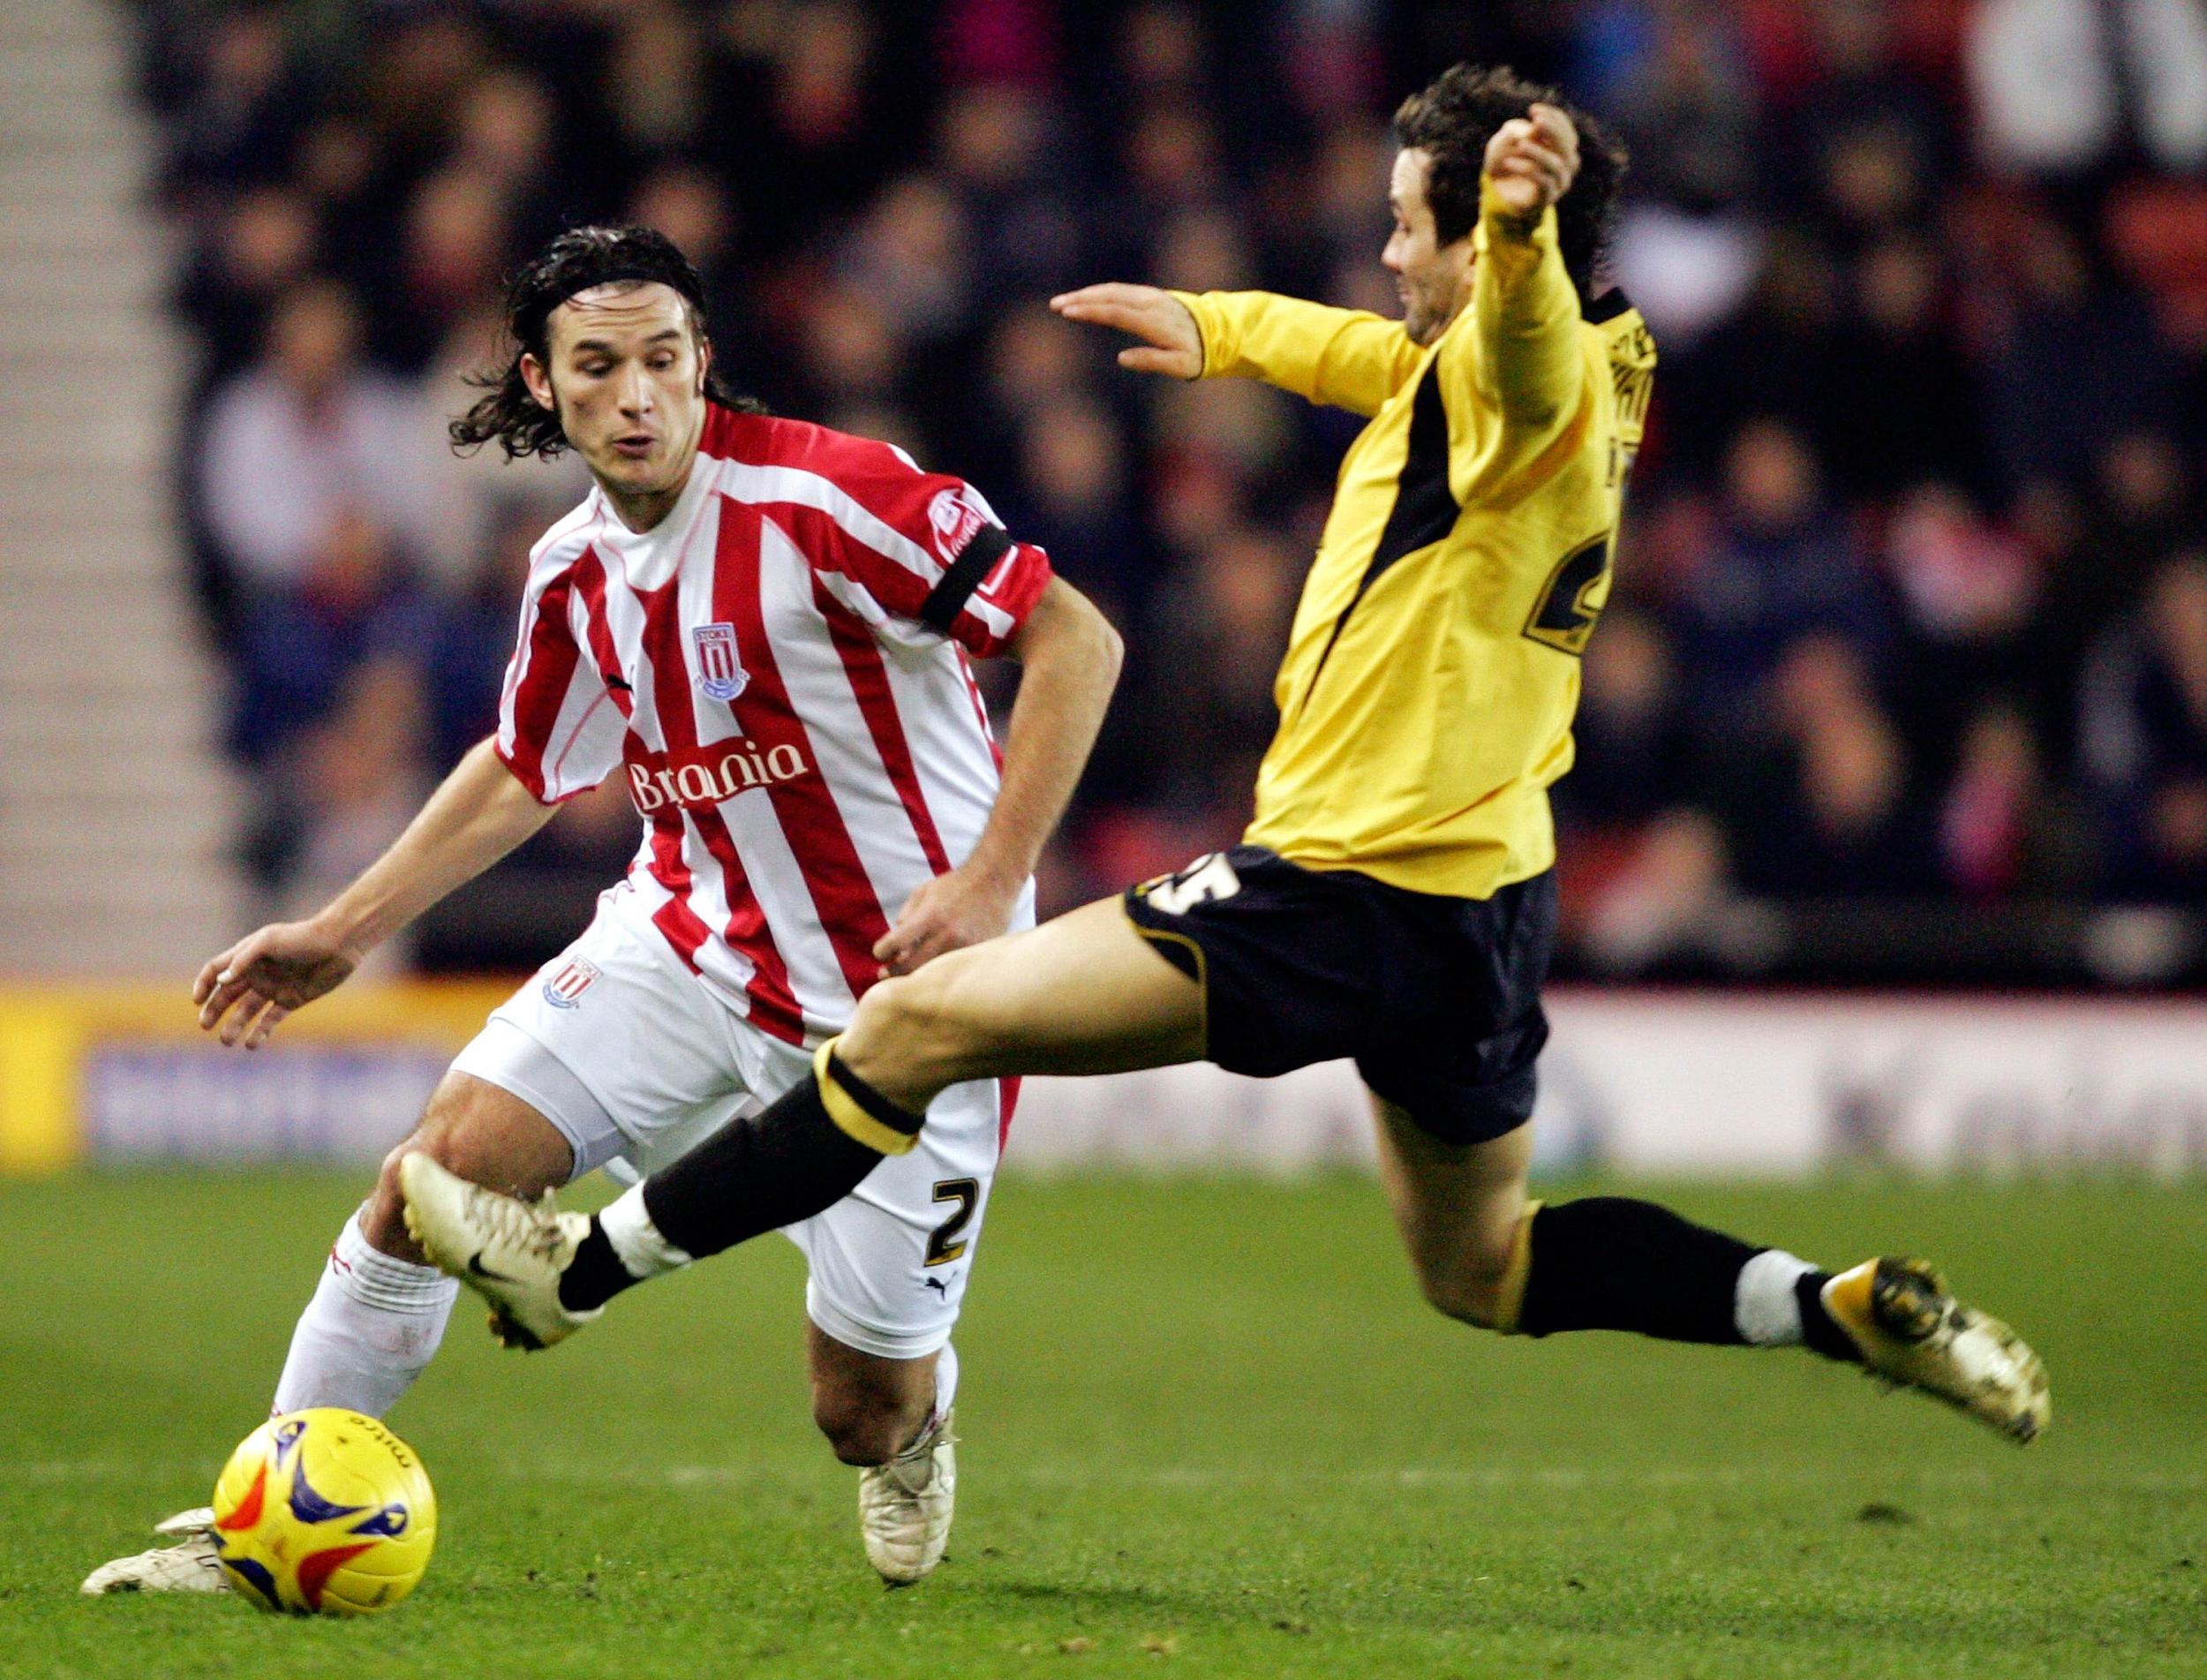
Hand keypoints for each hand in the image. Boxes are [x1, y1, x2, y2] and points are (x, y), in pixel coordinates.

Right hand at [193, 918, 359, 1047]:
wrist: (339, 944)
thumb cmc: (302, 937)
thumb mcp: (269, 941)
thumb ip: (243, 959)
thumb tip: (221, 981)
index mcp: (247, 956)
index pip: (216, 970)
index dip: (203, 985)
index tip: (197, 1001)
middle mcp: (257, 973)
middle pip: (227, 995)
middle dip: (214, 1010)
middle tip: (205, 1026)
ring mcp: (273, 988)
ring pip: (246, 1011)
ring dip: (234, 1026)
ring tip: (226, 1041)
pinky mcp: (291, 1000)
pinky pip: (271, 1019)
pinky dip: (260, 1032)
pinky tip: (251, 1044)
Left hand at [872, 865, 1022, 977]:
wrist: (995, 881)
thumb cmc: (956, 884)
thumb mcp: (924, 891)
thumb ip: (906, 915)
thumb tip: (896, 943)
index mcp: (930, 916)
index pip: (896, 943)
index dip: (882, 951)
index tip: (880, 953)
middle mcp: (947, 934)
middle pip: (912, 966)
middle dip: (893, 972)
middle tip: (884, 973)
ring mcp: (964, 947)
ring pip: (933, 973)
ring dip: (916, 974)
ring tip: (906, 974)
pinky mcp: (978, 953)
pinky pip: (953, 969)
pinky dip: (940, 971)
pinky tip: (933, 968)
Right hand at [1049, 284, 1202, 378]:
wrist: (1217, 331)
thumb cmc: (1197, 354)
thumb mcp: (1181, 366)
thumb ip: (1151, 361)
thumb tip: (1121, 358)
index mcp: (1155, 322)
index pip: (1117, 312)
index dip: (1091, 311)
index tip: (1068, 312)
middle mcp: (1150, 304)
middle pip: (1110, 297)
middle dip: (1081, 299)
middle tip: (1055, 305)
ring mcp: (1149, 296)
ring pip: (1112, 290)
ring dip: (1086, 294)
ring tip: (1062, 302)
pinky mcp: (1148, 295)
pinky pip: (1118, 290)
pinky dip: (1098, 292)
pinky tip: (1084, 298)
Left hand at [1483, 102, 1579, 218]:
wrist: (1499, 193)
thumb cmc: (1507, 162)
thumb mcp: (1507, 142)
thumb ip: (1519, 132)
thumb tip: (1534, 130)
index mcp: (1563, 148)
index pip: (1566, 130)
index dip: (1554, 117)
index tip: (1533, 110)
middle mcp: (1566, 165)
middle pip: (1567, 146)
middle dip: (1553, 131)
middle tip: (1536, 121)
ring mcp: (1559, 183)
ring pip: (1557, 165)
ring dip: (1539, 152)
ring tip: (1521, 145)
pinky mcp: (1547, 198)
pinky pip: (1544, 182)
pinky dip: (1527, 170)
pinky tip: (1510, 163)